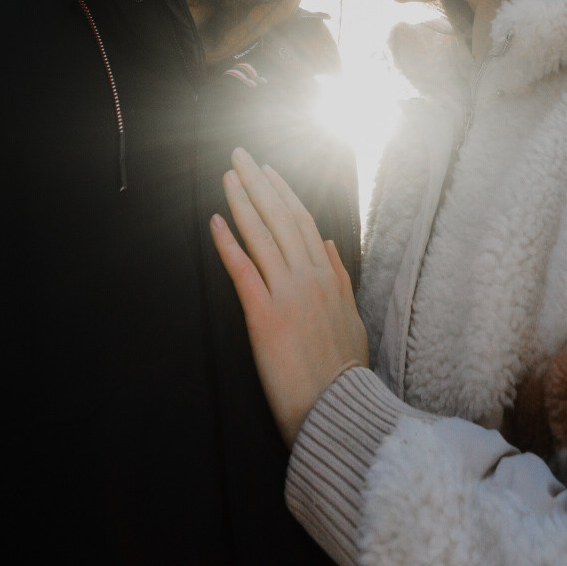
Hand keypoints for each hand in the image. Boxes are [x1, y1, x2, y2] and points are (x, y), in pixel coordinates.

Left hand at [211, 147, 368, 449]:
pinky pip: (243, 271)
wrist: (338, 411)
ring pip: (262, 236)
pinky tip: (215, 221)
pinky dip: (228, 243)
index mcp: (329, 277)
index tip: (267, 170)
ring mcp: (287, 294)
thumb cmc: (345, 372)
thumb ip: (340, 278)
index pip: (302, 222)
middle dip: (258, 183)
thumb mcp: (351, 319)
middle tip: (239, 154)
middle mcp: (309, 277)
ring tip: (227, 176)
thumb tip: (329, 244)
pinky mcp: (265, 316)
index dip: (282, 193)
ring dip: (242, 201)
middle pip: (280, 218)